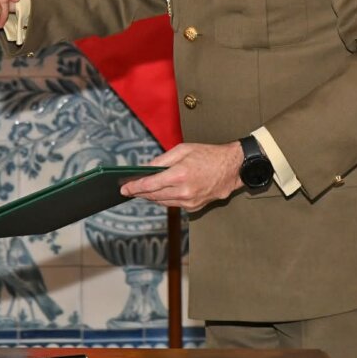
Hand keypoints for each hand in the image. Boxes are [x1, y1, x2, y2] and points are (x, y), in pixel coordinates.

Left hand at [119, 142, 244, 211]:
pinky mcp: (195, 207)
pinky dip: (164, 199)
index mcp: (180, 175)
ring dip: (150, 197)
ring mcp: (190, 202)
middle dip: (139, 193)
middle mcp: (184, 191)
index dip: (134, 187)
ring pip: (163, 202)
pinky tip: (159, 193)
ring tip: (141, 191)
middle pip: (154, 196)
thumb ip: (161, 160)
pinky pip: (174, 204)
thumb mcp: (182, 150)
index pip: (150, 185)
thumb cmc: (208, 155)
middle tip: (128, 190)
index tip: (124, 189)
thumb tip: (144, 168)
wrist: (232, 168)